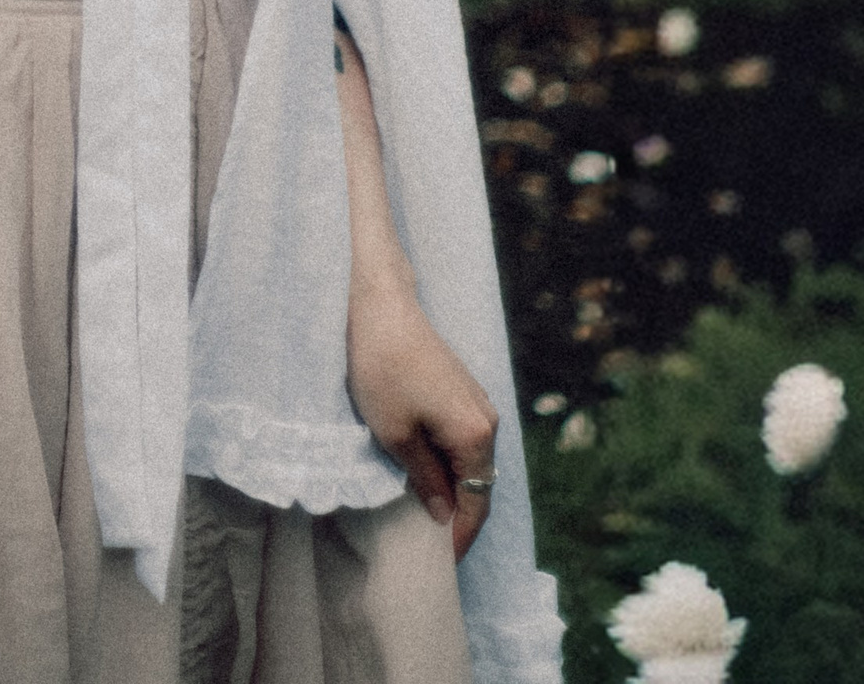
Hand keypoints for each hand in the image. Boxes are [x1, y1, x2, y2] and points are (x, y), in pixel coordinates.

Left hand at [347, 278, 499, 561]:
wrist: (377, 300)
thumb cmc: (381, 366)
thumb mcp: (395, 433)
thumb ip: (424, 478)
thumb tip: (445, 513)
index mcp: (476, 435)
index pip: (476, 503)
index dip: (460, 536)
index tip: (441, 563)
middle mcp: (486, 419)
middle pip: (477, 483)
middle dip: (457, 514)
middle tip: (429, 543)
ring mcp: (475, 401)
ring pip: (468, 459)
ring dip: (449, 485)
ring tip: (423, 510)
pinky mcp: (459, 388)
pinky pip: (459, 437)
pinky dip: (445, 459)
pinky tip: (422, 468)